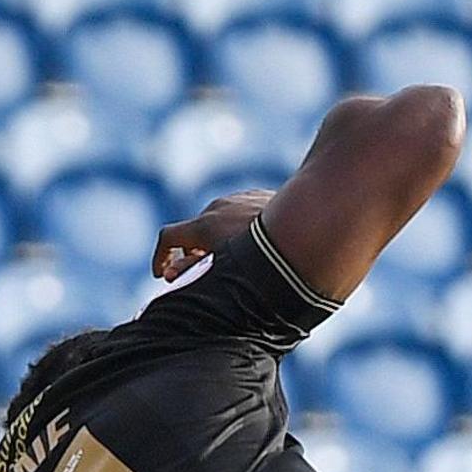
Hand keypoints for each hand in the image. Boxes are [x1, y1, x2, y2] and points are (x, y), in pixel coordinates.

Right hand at [153, 190, 270, 279]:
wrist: (311, 224)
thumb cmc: (269, 258)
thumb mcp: (226, 270)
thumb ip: (194, 272)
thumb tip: (170, 276)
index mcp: (204, 225)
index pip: (167, 237)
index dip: (160, 257)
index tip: (162, 274)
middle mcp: (217, 207)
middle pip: (195, 230)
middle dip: (195, 252)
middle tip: (204, 271)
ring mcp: (239, 198)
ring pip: (220, 220)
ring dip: (219, 238)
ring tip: (237, 258)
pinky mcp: (259, 195)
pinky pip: (243, 212)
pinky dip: (241, 226)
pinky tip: (260, 243)